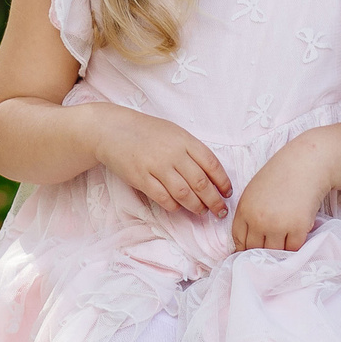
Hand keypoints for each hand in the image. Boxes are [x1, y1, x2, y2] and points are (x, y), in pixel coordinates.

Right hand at [94, 108, 231, 214]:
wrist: (112, 130)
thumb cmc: (146, 132)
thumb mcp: (173, 132)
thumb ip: (191, 150)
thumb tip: (211, 176)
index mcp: (184, 140)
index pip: (211, 163)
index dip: (222, 181)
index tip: (227, 193)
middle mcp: (172, 153)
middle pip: (200, 182)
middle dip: (214, 200)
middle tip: (220, 211)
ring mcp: (156, 166)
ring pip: (183, 193)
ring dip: (196, 206)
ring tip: (202, 212)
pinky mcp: (140, 178)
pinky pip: (163, 198)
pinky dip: (174, 206)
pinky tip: (179, 207)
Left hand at [233, 145, 329, 251]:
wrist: (306, 164)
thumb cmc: (281, 176)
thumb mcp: (254, 192)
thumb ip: (248, 215)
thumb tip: (246, 243)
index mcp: (245, 210)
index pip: (239, 240)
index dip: (245, 249)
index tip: (253, 252)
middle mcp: (258, 220)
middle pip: (255, 250)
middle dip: (261, 253)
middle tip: (270, 251)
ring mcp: (278, 225)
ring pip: (274, 252)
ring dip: (280, 251)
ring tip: (285, 242)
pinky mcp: (298, 228)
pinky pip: (293, 248)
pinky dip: (295, 246)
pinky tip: (297, 236)